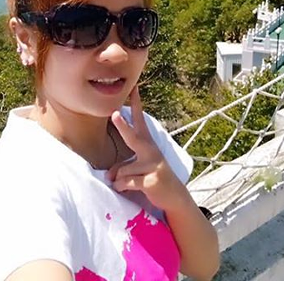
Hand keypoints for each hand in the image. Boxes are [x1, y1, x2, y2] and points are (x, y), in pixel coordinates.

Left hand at [107, 86, 184, 211]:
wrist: (174, 196)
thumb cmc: (151, 177)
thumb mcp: (137, 168)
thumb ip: (121, 167)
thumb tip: (109, 176)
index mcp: (147, 143)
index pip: (140, 120)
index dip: (137, 104)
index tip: (134, 88)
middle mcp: (150, 151)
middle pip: (133, 137)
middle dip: (122, 126)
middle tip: (114, 113)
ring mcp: (152, 165)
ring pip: (122, 170)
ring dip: (118, 180)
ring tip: (124, 184)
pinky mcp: (151, 180)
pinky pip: (125, 182)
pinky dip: (120, 187)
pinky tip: (124, 189)